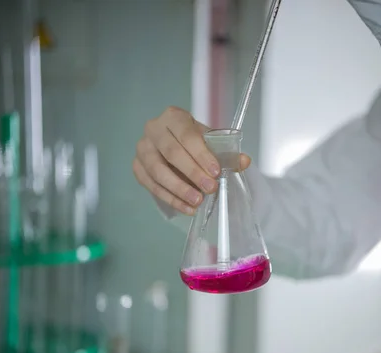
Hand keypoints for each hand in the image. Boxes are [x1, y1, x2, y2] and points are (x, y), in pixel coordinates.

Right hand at [134, 106, 251, 214]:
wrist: (173, 142)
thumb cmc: (194, 141)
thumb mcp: (210, 141)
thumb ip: (226, 152)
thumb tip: (244, 162)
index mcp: (173, 117)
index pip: (187, 136)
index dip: (201, 155)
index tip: (216, 172)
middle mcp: (153, 129)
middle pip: (171, 153)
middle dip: (192, 173)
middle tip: (210, 189)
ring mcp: (142, 148)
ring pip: (157, 171)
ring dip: (179, 189)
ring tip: (197, 202)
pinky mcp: (137, 166)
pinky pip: (151, 185)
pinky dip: (170, 199)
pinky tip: (186, 208)